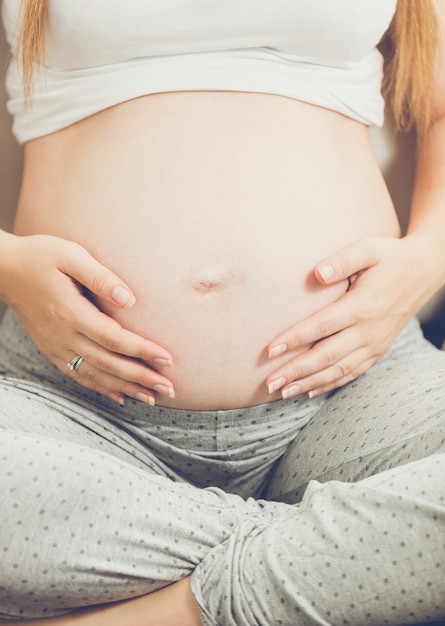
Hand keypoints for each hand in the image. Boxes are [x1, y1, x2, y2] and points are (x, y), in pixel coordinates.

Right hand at [3, 234, 174, 404]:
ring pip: (95, 375)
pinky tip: (120, 396)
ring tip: (152, 398)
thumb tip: (129, 300)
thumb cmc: (41, 256)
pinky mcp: (52, 350)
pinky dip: (101, 388)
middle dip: (141, 378)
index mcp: (71, 312)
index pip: (114, 339)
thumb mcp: (70, 254)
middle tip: (169, 388)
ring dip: (125, 388)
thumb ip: (100, 277)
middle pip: (108, 364)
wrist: (5, 270)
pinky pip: (78, 375)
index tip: (167, 360)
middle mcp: (63, 336)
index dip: (142, 351)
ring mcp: (56, 346)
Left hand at [266, 235, 439, 398]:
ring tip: (282, 393)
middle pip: (326, 356)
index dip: (294, 340)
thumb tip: (317, 273)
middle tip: (269, 382)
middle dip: (296, 371)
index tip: (270, 350)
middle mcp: (369, 331)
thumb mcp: (369, 249)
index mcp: (362, 306)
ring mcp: (375, 344)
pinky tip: (309, 391)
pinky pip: (352, 373)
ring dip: (309, 383)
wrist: (424, 271)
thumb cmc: (391, 257)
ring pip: (338, 370)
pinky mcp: (378, 350)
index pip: (321, 327)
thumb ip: (342, 260)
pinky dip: (330, 384)